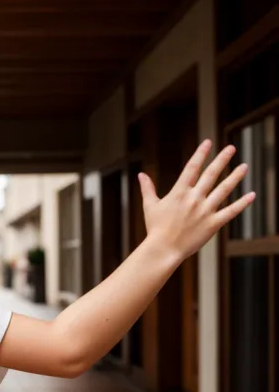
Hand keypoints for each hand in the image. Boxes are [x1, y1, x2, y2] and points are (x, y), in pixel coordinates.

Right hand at [138, 140, 254, 260]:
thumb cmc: (155, 228)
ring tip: (244, 166)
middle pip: (211, 174)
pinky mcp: (213, 224)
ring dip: (235, 177)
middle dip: (222, 160)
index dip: (200, 154)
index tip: (208, 142)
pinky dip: (242, 203)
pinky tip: (251, 195)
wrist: (163, 248)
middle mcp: (194, 198)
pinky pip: (230, 211)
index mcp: (179, 192)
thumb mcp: (150, 205)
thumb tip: (141, 174)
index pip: (192, 168)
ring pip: (223, 190)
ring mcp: (205, 211)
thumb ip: (147, 188)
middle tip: (231, 148)